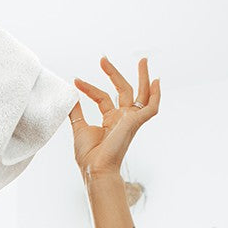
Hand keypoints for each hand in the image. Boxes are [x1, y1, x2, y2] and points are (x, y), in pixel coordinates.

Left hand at [69, 56, 159, 177]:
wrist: (95, 168)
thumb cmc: (88, 156)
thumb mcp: (79, 128)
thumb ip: (76, 112)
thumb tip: (70, 95)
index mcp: (110, 120)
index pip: (103, 97)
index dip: (89, 88)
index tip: (76, 80)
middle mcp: (122, 119)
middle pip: (123, 91)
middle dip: (114, 74)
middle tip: (104, 59)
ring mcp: (130, 120)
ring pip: (141, 94)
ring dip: (143, 77)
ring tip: (143, 60)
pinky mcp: (136, 122)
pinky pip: (151, 108)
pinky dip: (156, 95)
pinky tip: (157, 82)